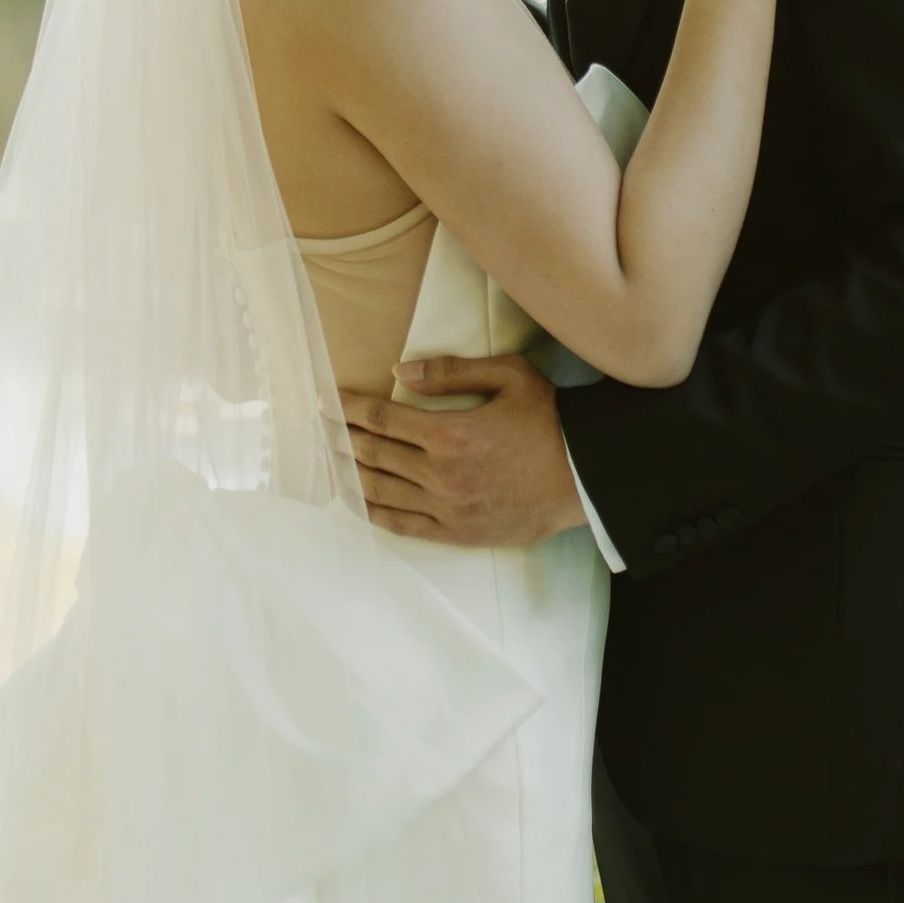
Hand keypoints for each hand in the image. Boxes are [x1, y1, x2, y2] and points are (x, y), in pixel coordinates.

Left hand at [341, 352, 587, 547]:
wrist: (587, 476)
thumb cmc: (550, 419)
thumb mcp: (509, 375)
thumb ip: (450, 371)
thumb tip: (400, 370)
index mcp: (451, 432)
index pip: (382, 417)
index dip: (348, 408)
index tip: (326, 401)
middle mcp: (442, 473)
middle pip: (374, 454)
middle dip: (341, 439)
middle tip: (316, 430)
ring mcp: (448, 507)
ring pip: (381, 491)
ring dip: (349, 475)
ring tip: (328, 463)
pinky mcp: (457, 532)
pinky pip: (403, 525)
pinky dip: (373, 512)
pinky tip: (357, 501)